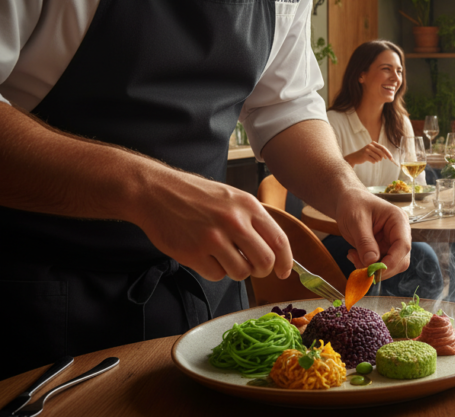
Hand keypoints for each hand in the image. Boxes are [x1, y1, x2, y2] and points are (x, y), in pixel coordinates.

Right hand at [132, 172, 292, 282]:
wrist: (156, 192)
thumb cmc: (196, 195)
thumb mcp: (232, 197)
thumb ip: (253, 220)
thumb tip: (274, 249)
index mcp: (248, 206)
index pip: (279, 240)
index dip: (286, 261)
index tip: (284, 271)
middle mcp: (234, 222)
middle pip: (264, 261)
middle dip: (262, 270)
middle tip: (253, 267)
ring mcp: (212, 238)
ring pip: (241, 272)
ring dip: (236, 270)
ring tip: (223, 255)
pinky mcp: (193, 253)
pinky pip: (216, 275)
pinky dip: (214, 271)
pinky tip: (205, 255)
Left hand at [332, 188, 410, 277]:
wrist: (347, 201)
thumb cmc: (353, 204)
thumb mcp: (356, 220)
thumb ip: (364, 241)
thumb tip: (371, 262)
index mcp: (398, 220)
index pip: (403, 245)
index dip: (392, 261)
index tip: (375, 271)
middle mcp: (399, 233)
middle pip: (400, 259)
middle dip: (382, 268)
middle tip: (361, 269)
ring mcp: (392, 242)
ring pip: (390, 265)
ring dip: (372, 268)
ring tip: (353, 256)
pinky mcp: (383, 249)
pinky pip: (379, 264)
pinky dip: (366, 265)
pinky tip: (353, 255)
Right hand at [346, 142, 394, 165]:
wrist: (354, 157)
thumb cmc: (365, 154)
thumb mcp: (371, 150)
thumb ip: (379, 151)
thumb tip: (387, 156)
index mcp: (373, 143)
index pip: (383, 148)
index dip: (388, 153)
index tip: (391, 158)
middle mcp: (370, 145)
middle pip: (381, 153)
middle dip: (382, 158)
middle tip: (380, 160)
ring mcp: (367, 150)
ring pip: (378, 158)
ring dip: (377, 160)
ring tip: (372, 159)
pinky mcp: (365, 155)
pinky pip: (374, 161)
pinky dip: (373, 162)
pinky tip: (369, 160)